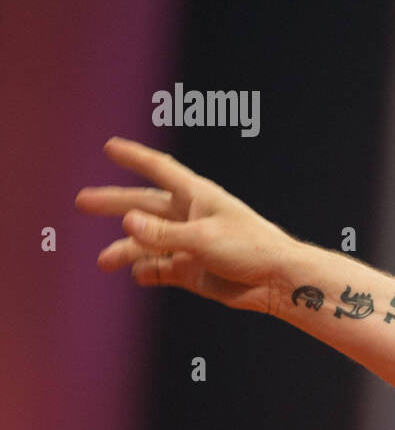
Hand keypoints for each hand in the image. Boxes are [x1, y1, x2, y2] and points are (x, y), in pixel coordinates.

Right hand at [76, 137, 298, 313]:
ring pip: (146, 242)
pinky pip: (159, 269)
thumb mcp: (203, 238)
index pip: (160, 170)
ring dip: (125, 250)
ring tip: (104, 261)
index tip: (110, 147)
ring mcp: (188, 244)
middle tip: (82, 201)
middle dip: (113, 203)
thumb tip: (126, 222)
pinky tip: (139, 275)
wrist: (277, 282)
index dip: (135, 158)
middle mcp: (190, 217)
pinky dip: (146, 272)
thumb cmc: (250, 249)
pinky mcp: (190, 270)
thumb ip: (162, 233)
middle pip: (143, 206)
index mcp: (197, 196)